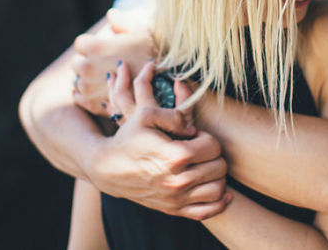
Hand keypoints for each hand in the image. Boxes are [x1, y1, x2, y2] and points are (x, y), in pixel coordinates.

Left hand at [71, 8, 155, 115]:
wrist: (163, 84)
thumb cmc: (152, 54)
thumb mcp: (140, 31)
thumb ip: (121, 22)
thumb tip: (111, 14)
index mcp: (95, 47)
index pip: (80, 43)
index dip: (91, 44)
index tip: (103, 48)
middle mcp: (87, 68)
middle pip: (76, 63)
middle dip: (87, 61)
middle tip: (104, 63)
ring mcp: (88, 88)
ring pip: (78, 81)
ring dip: (87, 79)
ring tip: (104, 78)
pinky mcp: (92, 104)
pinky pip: (78, 97)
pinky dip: (85, 94)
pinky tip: (98, 90)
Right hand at [88, 61, 231, 219]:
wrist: (108, 168)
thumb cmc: (128, 138)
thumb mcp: (145, 114)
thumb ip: (175, 114)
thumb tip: (193, 129)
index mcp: (174, 156)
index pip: (213, 146)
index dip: (206, 137)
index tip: (194, 136)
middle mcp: (177, 181)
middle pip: (219, 167)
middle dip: (214, 155)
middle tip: (201, 150)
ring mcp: (176, 199)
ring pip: (218, 189)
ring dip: (217, 176)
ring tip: (205, 166)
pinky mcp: (173, 209)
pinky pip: (208, 212)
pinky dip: (219, 202)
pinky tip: (218, 189)